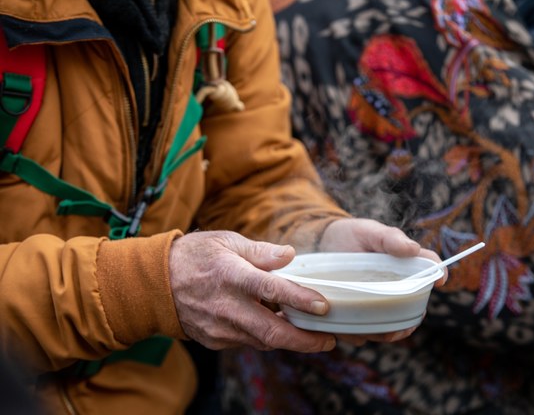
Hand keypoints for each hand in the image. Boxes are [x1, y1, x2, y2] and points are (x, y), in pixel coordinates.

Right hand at [169, 230, 335, 351]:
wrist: (155, 283)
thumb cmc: (195, 256)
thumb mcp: (227, 241)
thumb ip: (261, 251)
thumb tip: (290, 255)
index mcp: (231, 276)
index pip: (272, 290)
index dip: (300, 300)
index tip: (324, 307)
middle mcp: (226, 307)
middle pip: (272, 332)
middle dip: (305, 340)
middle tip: (329, 339)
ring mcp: (220, 328)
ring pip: (263, 341)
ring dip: (289, 340)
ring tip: (312, 334)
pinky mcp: (216, 340)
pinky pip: (248, 341)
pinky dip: (267, 337)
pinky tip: (279, 328)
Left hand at [318, 218, 445, 344]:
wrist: (320, 244)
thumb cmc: (351, 236)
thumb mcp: (369, 232)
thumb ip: (389, 239)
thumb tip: (413, 249)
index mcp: (405, 266)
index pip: (430, 271)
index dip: (439, 275)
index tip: (439, 279)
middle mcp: (396, 288)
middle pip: (413, 311)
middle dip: (409, 322)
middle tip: (399, 324)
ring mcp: (377, 302)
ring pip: (390, 327)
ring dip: (386, 333)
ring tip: (376, 331)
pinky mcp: (357, 312)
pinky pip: (364, 331)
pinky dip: (360, 334)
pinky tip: (350, 330)